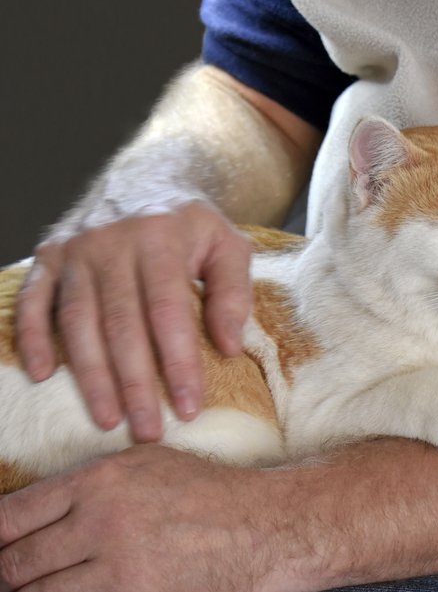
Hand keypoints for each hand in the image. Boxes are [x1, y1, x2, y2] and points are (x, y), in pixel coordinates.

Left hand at [0, 446, 293, 591]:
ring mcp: (119, 566)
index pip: (11, 516)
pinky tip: (80, 591)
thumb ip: (87, 485)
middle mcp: (102, 521)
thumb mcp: (144, 464)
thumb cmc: (205, 491)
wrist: (260, 525)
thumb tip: (32, 514)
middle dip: (8, 574)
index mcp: (99, 481)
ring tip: (42, 586)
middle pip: (16, 563)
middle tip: (13, 576)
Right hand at [15, 202, 252, 441]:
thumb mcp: (228, 245)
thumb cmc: (192, 225)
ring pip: (78, 322)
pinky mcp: (49, 256)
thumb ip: (233, 292)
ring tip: (108, 419)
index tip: (188, 408)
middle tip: (147, 432)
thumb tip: (229, 347)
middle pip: (121, 325)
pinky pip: (32, 301)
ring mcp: (75, 250)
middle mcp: (111, 243)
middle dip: (134, 384)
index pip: (169, 313)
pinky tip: (43, 376)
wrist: (146, 178)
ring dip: (90, 375)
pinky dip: (32, 338)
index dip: (178, 364)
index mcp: (160, 239)